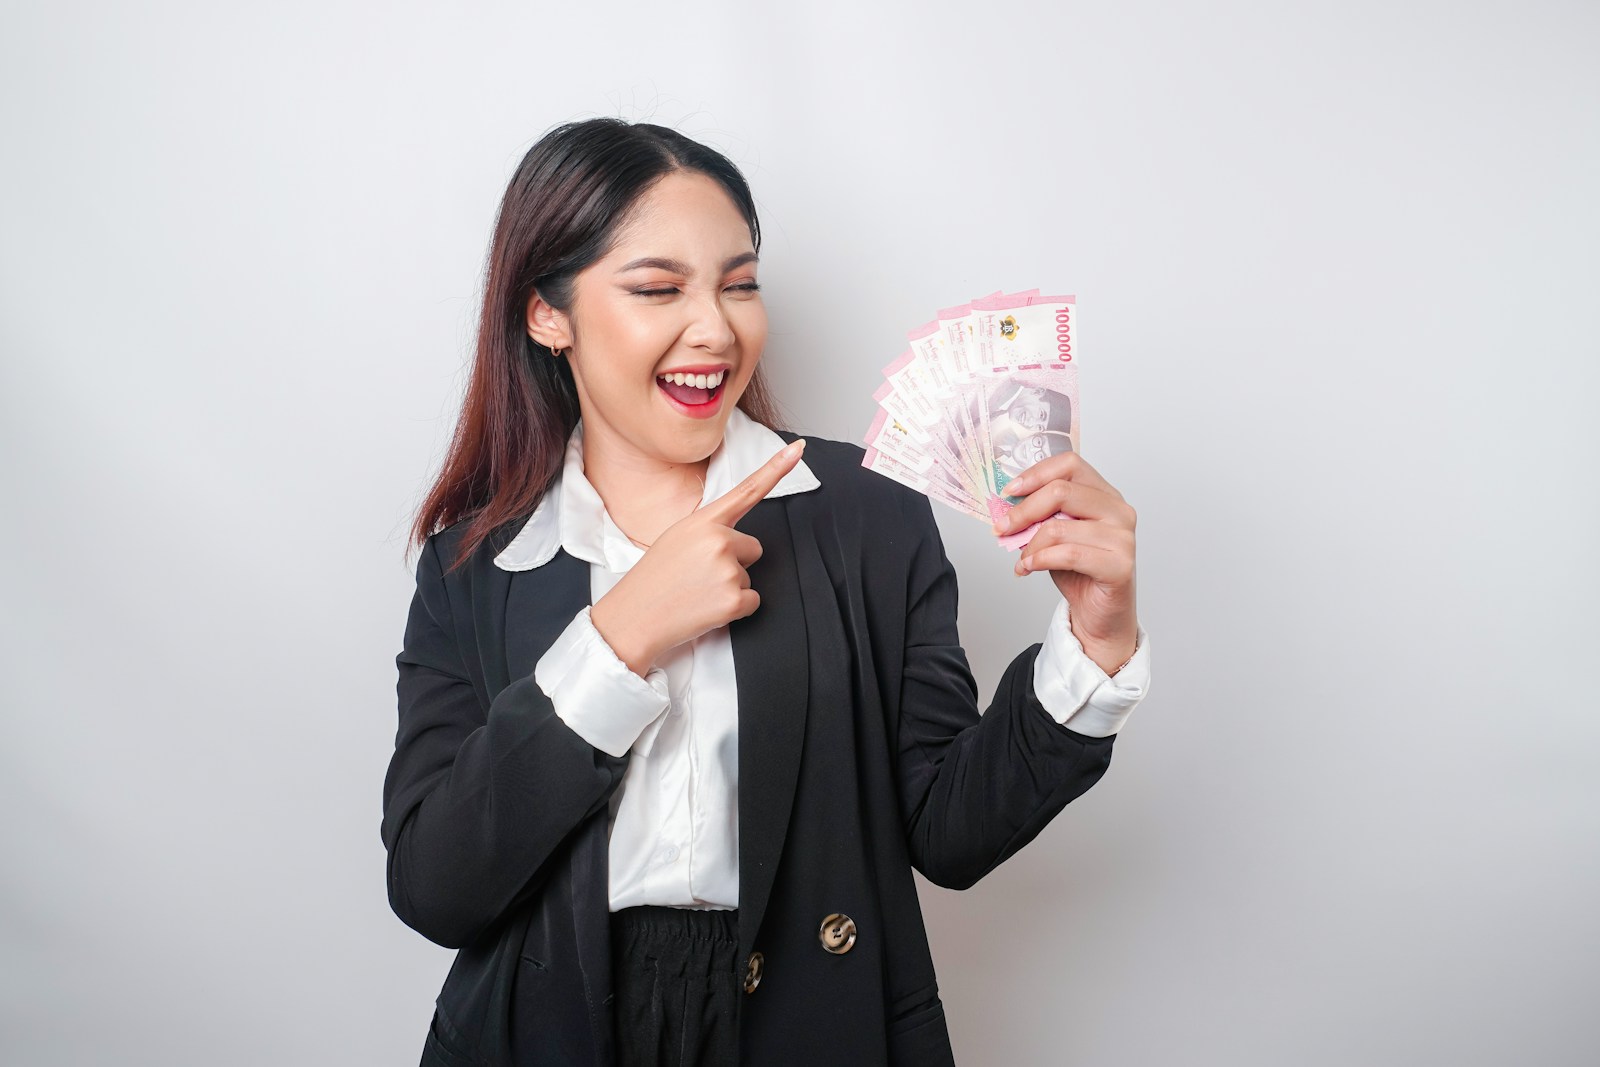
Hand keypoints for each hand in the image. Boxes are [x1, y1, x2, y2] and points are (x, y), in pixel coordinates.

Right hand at [590, 439, 806, 675]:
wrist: (633, 617)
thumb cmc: (654, 578)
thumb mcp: (677, 538)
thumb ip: (709, 530)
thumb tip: (735, 539)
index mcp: (703, 521)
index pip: (747, 490)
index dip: (777, 468)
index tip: (798, 448)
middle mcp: (718, 540)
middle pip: (753, 547)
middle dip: (735, 562)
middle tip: (701, 574)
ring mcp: (727, 570)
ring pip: (749, 576)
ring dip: (729, 587)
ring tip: (697, 591)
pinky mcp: (733, 600)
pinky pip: (753, 601)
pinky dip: (735, 608)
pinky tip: (707, 607)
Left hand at [992, 453, 1137, 674]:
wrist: (1100, 614)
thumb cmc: (1079, 572)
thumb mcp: (1054, 536)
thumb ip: (1040, 516)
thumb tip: (1004, 505)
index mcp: (1104, 494)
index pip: (1070, 464)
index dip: (1035, 474)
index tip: (1009, 491)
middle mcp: (1118, 510)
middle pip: (1061, 491)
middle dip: (1023, 511)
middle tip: (1002, 527)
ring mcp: (1123, 537)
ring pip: (1059, 527)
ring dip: (1029, 544)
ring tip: (1021, 558)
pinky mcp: (1119, 565)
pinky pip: (1069, 554)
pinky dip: (1040, 560)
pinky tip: (1028, 568)